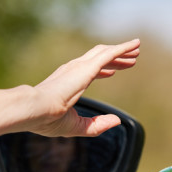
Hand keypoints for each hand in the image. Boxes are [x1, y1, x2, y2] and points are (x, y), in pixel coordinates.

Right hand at [0, 38, 139, 137]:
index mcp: (67, 82)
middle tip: (131, 59)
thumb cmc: (48, 120)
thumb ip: (97, 124)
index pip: (88, 72)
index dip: (103, 71)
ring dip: (122, 51)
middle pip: (99, 58)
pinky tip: (135, 45)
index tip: (112, 72)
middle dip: (116, 58)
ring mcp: (79, 67)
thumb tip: (116, 121)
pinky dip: (123, 48)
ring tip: (136, 50)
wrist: (35, 110)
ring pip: (106, 53)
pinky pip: (109, 53)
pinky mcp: (86, 67)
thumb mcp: (77, 126)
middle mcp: (73, 70)